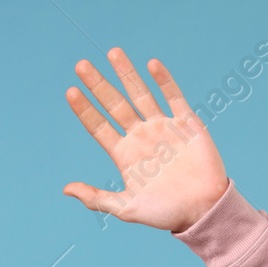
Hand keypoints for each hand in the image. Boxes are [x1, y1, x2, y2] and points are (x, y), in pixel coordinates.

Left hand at [61, 47, 229, 232]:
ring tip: (113, 53)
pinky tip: (151, 65)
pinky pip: (173, 97)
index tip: (70, 91)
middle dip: (98, 84)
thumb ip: (96, 197)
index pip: (98, 126)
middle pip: (115, 104)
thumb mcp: (124, 208)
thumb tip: (65, 189)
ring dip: (127, 74)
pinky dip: (163, 81)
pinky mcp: (186, 124)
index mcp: (123, 154)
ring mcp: (162, 127)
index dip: (84, 109)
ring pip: (141, 94)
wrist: (201, 210)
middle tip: (81, 65)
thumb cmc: (163, 213)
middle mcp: (140, 136)